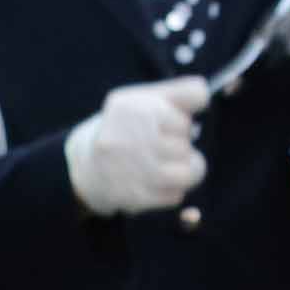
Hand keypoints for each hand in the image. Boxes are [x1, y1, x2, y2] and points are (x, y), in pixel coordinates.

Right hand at [65, 77, 208, 216]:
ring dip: (183, 170)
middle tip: (156, 147)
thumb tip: (206, 92)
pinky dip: (169, 190)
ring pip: (190, 172)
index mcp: (132, 108)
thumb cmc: (125, 128)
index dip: (180, 122)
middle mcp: (128, 138)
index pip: (189, 112)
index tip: (163, 126)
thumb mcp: (145, 99)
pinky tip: (152, 182)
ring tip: (163, 165)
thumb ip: (182, 92)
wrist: (83, 166)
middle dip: (179, 146)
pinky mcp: (133, 197)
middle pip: (187, 145)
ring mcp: (131, 170)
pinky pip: (176, 195)